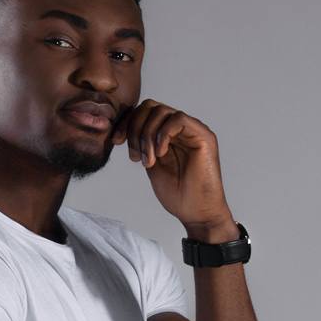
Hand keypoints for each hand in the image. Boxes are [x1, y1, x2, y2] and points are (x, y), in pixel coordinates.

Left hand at [111, 99, 233, 232]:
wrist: (196, 213)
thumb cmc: (177, 195)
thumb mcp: (151, 165)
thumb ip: (142, 145)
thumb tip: (124, 130)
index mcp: (167, 134)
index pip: (144, 112)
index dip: (126, 123)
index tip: (116, 141)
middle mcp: (180, 129)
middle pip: (150, 107)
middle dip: (134, 128)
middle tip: (134, 156)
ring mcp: (193, 130)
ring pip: (162, 112)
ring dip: (147, 135)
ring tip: (148, 161)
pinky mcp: (204, 136)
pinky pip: (178, 119)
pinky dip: (163, 134)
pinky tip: (160, 154)